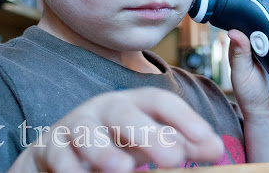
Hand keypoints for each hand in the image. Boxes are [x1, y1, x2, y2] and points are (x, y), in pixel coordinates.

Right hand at [8, 87, 223, 172]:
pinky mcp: (51, 146)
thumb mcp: (148, 141)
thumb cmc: (114, 142)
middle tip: (174, 159)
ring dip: (104, 151)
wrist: (60, 148)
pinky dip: (68, 166)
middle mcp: (105, 110)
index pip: (160, 102)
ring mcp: (76, 125)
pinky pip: (58, 153)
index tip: (206, 139)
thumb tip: (216, 148)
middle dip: (149, 134)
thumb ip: (180, 143)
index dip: (183, 118)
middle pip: (125, 114)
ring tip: (123, 169)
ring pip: (88, 133)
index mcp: (133, 104)